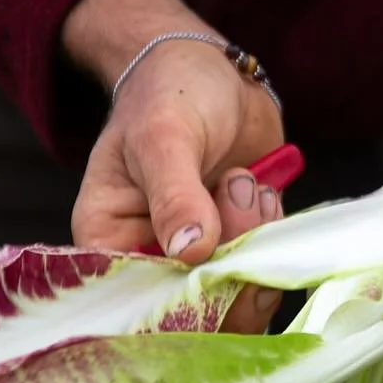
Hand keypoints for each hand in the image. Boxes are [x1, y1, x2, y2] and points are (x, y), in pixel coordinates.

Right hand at [64, 0, 286, 333]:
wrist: (210, 69)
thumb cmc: (168, 93)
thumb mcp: (162, 134)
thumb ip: (174, 193)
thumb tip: (191, 251)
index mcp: (109, 244)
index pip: (140, 307)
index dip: (183, 301)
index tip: (213, 258)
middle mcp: (152, 262)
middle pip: (197, 312)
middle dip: (231, 259)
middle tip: (238, 190)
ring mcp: (201, 259)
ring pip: (239, 294)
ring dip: (255, 239)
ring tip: (244, 179)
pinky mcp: (240, 247)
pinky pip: (266, 270)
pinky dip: (273, 235)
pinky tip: (263, 189)